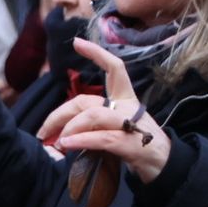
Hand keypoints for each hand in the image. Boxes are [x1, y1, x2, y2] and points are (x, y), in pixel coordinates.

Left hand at [37, 38, 169, 183]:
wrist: (164, 165)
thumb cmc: (136, 145)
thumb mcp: (114, 128)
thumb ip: (93, 125)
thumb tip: (63, 132)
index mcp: (125, 99)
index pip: (114, 69)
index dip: (97, 53)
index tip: (77, 42)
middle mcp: (128, 107)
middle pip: (87, 101)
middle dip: (60, 114)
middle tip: (43, 131)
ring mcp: (131, 124)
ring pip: (94, 116)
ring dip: (69, 128)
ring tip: (57, 142)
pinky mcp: (131, 144)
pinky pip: (102, 138)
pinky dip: (81, 140)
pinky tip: (67, 145)